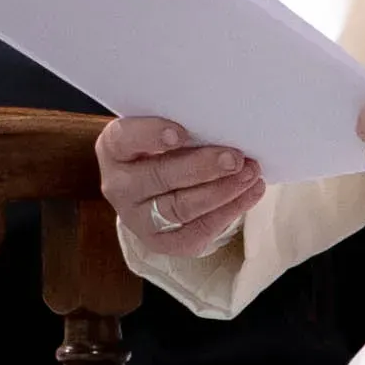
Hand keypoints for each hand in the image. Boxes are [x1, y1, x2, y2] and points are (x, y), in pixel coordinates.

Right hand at [97, 117, 263, 256]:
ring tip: (250, 174)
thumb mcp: (160, 129)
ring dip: (222, 191)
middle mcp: (119, 186)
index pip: (125, 139)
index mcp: (114, 149)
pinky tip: (250, 193)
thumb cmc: (161, 147)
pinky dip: (228, 212)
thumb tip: (224, 122)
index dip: (151, 135)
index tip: (181, 132)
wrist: (150, 188)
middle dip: (202, 167)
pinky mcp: (160, 242)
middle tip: (235, 158)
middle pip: (159, 177)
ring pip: (180, 208)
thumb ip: (182, 124)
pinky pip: (195, 233)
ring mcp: (137, 218)